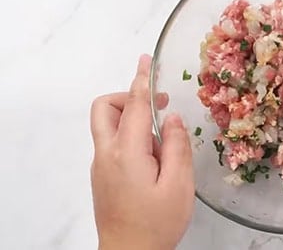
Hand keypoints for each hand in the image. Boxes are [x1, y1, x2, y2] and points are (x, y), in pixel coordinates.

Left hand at [90, 55, 193, 249]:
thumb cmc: (157, 222)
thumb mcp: (179, 185)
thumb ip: (176, 146)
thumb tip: (171, 118)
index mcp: (126, 153)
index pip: (131, 105)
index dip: (141, 80)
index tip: (146, 60)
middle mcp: (106, 154)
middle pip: (104, 108)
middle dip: (126, 96)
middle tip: (155, 104)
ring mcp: (101, 165)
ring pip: (107, 125)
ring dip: (131, 119)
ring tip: (161, 144)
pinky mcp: (103, 175)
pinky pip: (113, 143)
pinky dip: (130, 137)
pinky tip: (154, 160)